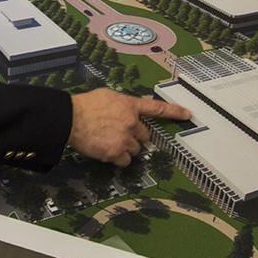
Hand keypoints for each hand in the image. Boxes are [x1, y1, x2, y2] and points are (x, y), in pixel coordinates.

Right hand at [68, 88, 190, 166]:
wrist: (70, 118)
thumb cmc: (85, 105)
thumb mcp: (108, 96)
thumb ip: (122, 104)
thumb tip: (127, 109)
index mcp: (130, 106)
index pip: (157, 109)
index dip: (174, 112)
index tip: (187, 114)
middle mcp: (132, 122)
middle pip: (145, 136)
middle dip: (135, 137)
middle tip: (118, 134)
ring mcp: (125, 139)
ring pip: (135, 150)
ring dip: (126, 148)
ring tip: (109, 142)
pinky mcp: (116, 153)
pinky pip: (125, 161)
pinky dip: (118, 159)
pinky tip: (107, 151)